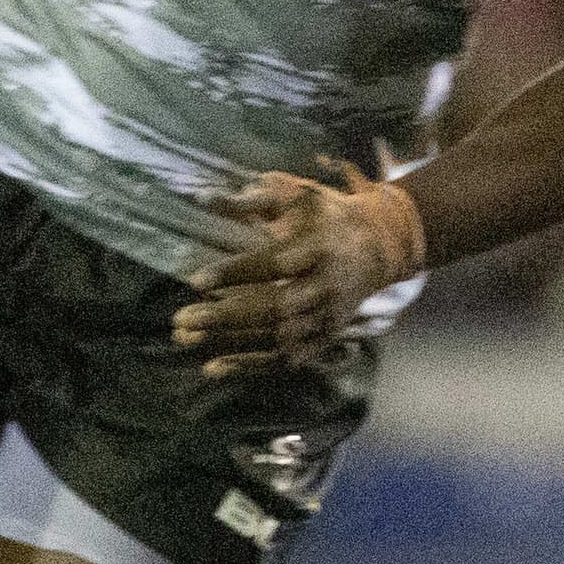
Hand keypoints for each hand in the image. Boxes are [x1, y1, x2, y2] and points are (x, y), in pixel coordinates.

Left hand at [171, 163, 426, 376]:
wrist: (382, 247)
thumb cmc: (330, 217)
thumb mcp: (299, 197)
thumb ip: (254, 200)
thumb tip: (204, 200)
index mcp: (320, 248)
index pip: (275, 265)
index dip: (237, 273)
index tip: (196, 280)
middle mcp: (327, 286)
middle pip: (276, 308)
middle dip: (227, 316)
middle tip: (182, 319)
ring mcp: (328, 316)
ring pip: (279, 337)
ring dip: (231, 343)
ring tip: (185, 340)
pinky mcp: (326, 335)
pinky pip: (287, 358)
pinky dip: (251, 365)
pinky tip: (214, 367)